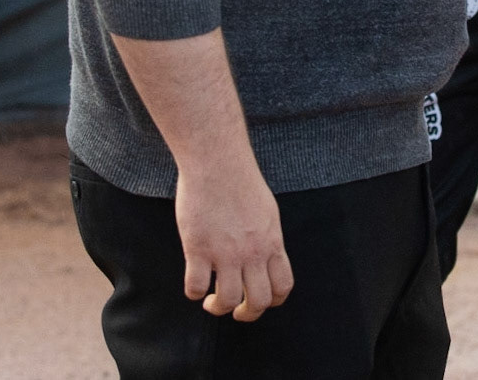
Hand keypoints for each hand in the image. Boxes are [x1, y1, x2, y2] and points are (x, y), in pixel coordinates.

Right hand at [176, 157, 293, 320]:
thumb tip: (265, 257)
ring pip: (227, 300)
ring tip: (212, 302)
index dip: (273, 301)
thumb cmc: (241, 182)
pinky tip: (194, 286)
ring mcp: (225, 253)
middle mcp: (252, 252)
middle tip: (237, 311)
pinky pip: (195, 287)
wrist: (217, 163)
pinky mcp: (198, 249)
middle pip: (258, 301)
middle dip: (247, 314)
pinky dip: (194, 293)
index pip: (283, 286)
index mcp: (272, 242)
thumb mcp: (267, 212)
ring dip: (219, 308)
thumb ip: (266, 238)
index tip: (260, 301)